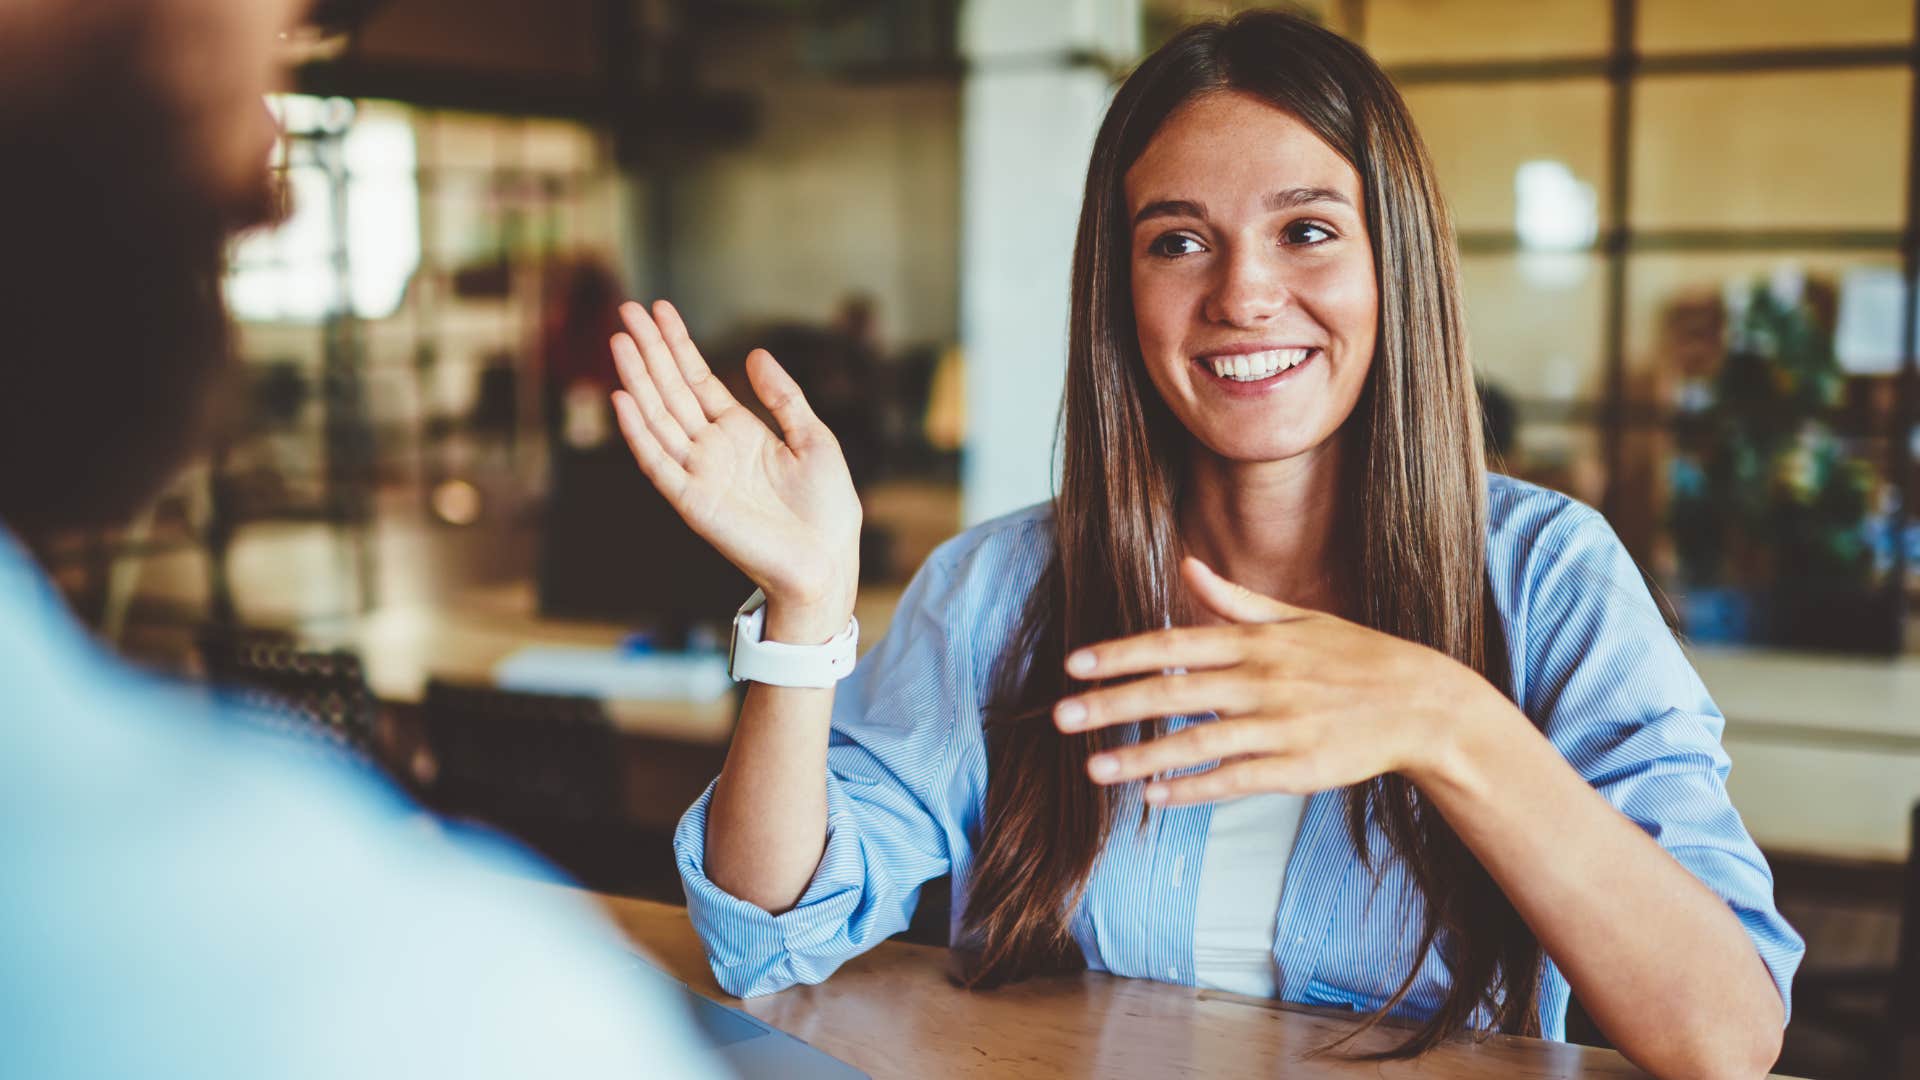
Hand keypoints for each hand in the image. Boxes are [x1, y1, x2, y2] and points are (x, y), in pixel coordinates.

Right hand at [609, 300, 860, 632]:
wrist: (828, 560)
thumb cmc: (827, 507)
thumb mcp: (814, 438)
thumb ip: (783, 397)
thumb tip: (754, 354)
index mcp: (740, 432)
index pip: (698, 380)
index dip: (678, 345)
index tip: (659, 309)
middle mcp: (713, 449)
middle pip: (672, 390)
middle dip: (650, 350)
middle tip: (627, 309)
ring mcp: (699, 473)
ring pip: (659, 418)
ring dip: (638, 379)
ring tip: (620, 340)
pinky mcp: (693, 501)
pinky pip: (658, 461)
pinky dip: (638, 432)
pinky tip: (623, 398)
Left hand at [1051, 557, 1505, 804]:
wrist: (1424, 705)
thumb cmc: (1357, 658)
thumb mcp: (1298, 619)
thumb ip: (1236, 600)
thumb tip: (1187, 566)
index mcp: (1258, 642)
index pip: (1175, 644)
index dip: (1121, 654)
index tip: (1074, 664)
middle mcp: (1263, 680)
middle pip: (1174, 692)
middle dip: (1112, 705)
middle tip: (1061, 717)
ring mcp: (1281, 726)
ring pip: (1197, 742)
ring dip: (1141, 756)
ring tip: (1093, 768)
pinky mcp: (1299, 768)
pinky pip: (1235, 780)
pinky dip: (1194, 788)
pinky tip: (1155, 796)